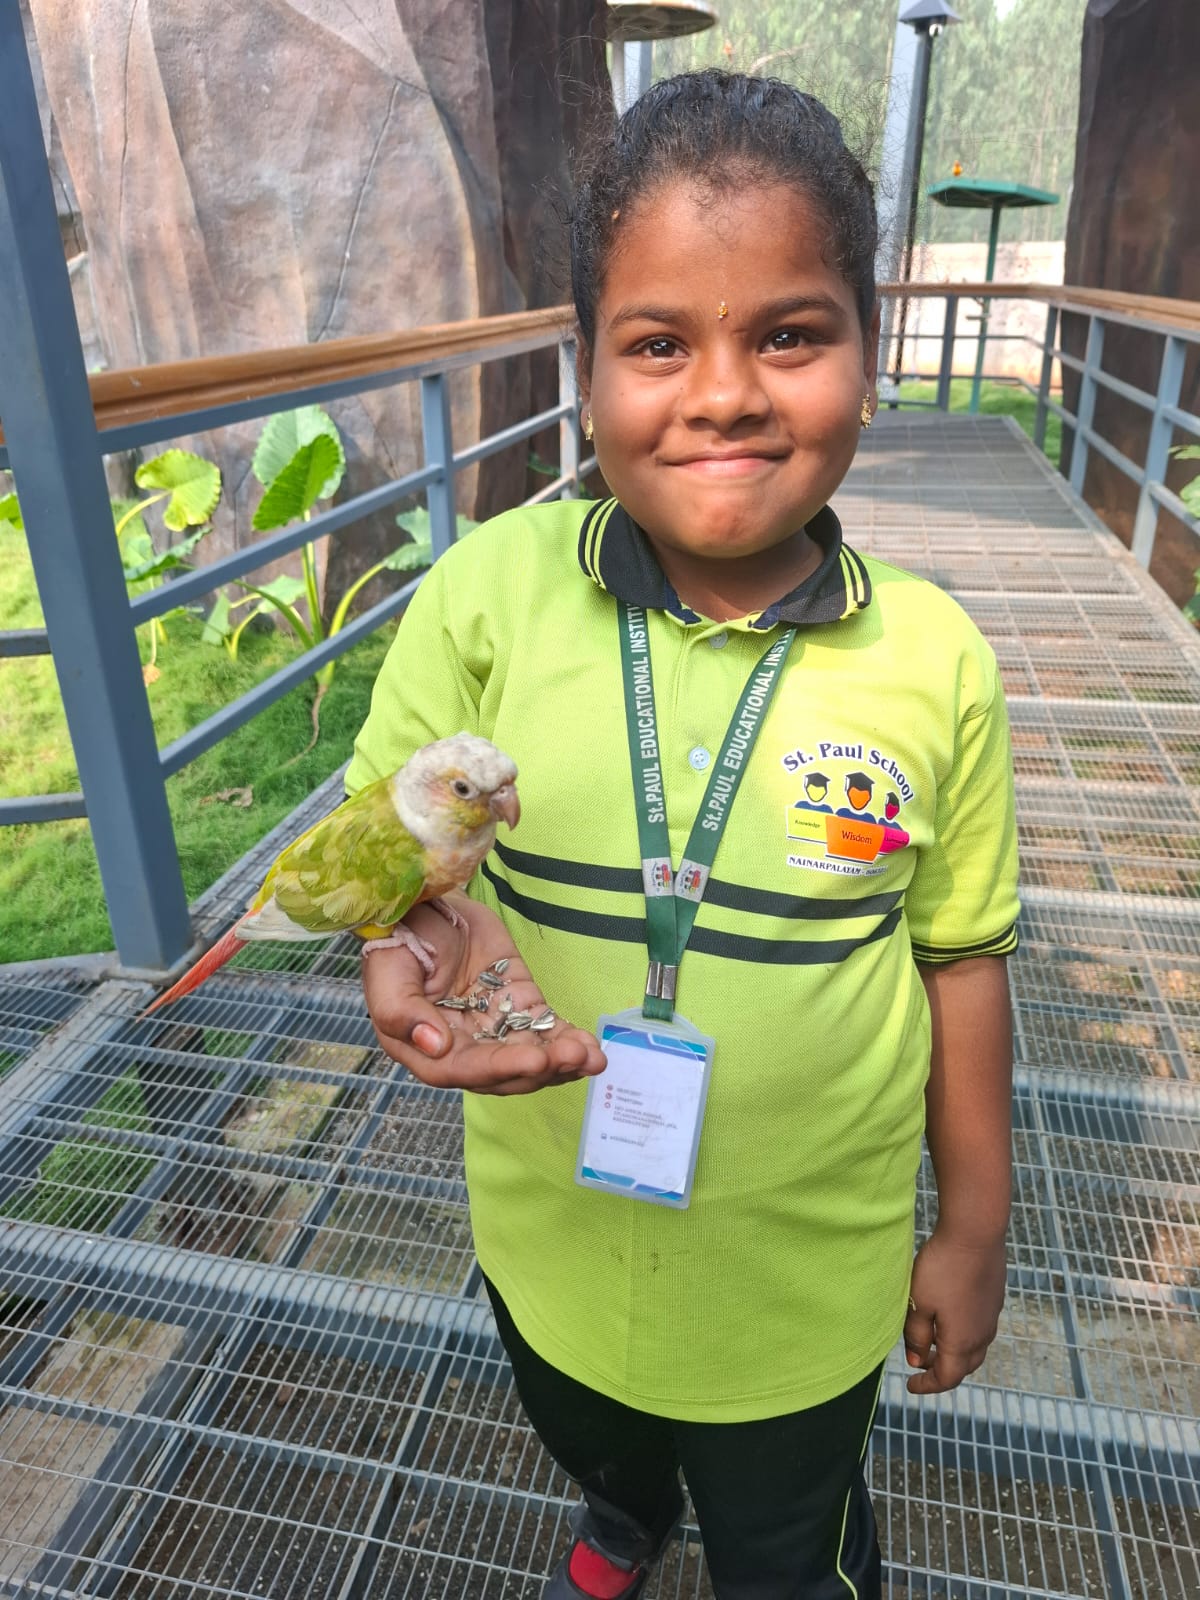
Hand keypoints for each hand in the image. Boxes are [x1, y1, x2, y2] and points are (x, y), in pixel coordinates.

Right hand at [362, 893, 606, 1094]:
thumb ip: (401, 1012)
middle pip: (504, 1072)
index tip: (533, 1060)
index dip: (500, 1069)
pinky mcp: (519, 1005)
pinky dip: (568, 1040)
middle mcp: (462, 1047)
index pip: (464, 1069)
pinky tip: (592, 1049)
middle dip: (541, 1068)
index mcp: (424, 1048)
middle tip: (572, 1057)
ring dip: (562, 1061)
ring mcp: (494, 1028)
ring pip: (530, 1056)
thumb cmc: (399, 941)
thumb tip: (436, 1045)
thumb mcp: (388, 973)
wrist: (424, 906)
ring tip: (590, 1058)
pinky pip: (545, 1030)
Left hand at [904, 1226, 1006, 1393]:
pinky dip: (962, 1334)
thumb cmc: (942, 1268)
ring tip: (930, 1338)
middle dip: (940, 1369)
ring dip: (952, 1351)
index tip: (910, 1384)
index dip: (927, 1385)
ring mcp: (991, 1317)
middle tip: (918, 1361)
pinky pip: (979, 1328)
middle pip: (963, 1366)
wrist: (976, 1234)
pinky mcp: (994, 1300)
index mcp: (961, 1343)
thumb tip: (915, 1358)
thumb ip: (915, 1334)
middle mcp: (982, 1335)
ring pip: (973, 1348)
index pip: (947, 1378)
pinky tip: (947, 1315)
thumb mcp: (919, 1302)